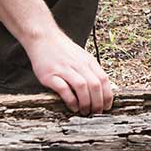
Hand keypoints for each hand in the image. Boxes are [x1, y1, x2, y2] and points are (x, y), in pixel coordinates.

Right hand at [0, 0, 113, 115]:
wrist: (43, 38)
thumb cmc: (62, 50)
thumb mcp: (81, 56)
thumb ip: (91, 70)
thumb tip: (102, 87)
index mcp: (88, 61)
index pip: (103, 80)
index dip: (107, 96)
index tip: (107, 107)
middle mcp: (78, 65)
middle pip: (95, 85)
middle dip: (98, 103)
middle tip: (96, 113)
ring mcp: (64, 69)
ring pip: (82, 87)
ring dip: (86, 103)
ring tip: (85, 111)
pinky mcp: (51, 75)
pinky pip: (64, 89)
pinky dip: (71, 100)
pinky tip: (73, 106)